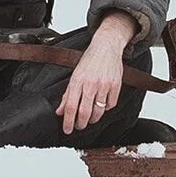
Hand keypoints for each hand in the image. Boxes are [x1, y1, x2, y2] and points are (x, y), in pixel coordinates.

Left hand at [56, 16, 132, 134]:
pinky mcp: (116, 86)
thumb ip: (67, 94)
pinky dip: (105, 109)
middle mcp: (90, 84)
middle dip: (80, 124)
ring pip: (98, 111)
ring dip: (92, 119)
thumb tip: (60, 111)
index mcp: (77, 81)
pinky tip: (101, 106)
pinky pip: (110, 105)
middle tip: (78, 127)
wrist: (106, 47)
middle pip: (84, 112)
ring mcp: (104, 85)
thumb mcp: (74, 75)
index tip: (67, 129)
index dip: (68, 121)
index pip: (70, 106)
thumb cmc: (89, 60)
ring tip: (89, 119)